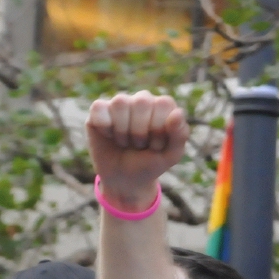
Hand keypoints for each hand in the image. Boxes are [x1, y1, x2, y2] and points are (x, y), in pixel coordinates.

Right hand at [85, 91, 188, 210]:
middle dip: (141, 131)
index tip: (157, 145)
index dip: (159, 128)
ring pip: (120, 102)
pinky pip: (99, 108)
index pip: (163, 103)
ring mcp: (120, 103)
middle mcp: (142, 100)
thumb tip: (178, 112)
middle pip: (141, 101)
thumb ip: (180, 134)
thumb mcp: (171, 155)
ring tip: (126, 142)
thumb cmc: (151, 163)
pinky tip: (110, 135)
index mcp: (164, 107)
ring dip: (123, 131)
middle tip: (140, 145)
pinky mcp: (99, 109)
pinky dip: (105, 127)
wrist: (126, 179)